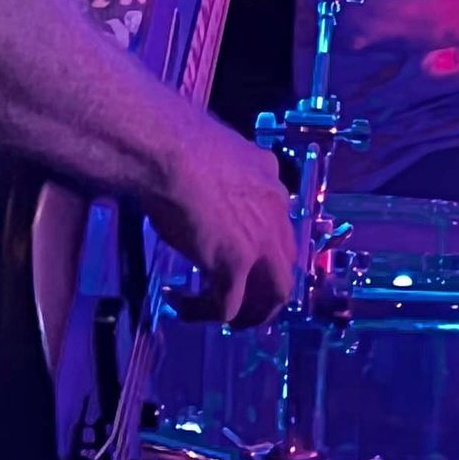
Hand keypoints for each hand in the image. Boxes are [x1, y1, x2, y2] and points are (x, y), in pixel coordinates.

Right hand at [149, 110, 295, 328]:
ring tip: (228, 319)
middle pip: (286, 260)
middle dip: (266, 285)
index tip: (235, 251)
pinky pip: (226, 307)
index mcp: (269, 177)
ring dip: (253, 312)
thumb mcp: (214, 150)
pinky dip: (205, 313)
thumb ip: (219, 171)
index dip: (260, 241)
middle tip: (241, 296)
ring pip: (275, 293)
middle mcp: (275, 210)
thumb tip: (199, 176)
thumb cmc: (180, 141)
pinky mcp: (235, 266)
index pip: (277, 218)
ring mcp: (259, 241)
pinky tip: (182, 305)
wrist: (172, 151)